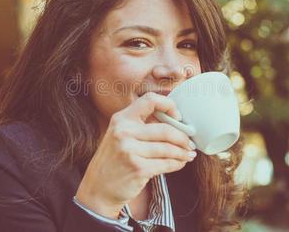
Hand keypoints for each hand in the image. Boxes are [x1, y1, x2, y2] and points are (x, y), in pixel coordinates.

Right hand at [75, 92, 195, 218]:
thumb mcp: (120, 135)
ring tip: (188, 154)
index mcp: (121, 119)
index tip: (177, 117)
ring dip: (183, 152)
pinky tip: (180, 163)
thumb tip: (175, 121)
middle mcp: (124, 132)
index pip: (150, 100)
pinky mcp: (138, 168)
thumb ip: (141, 125)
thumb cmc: (114, 159)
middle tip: (190, 142)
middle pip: (165, 129)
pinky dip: (177, 164)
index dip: (169, 105)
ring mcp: (130, 151)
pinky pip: (166, 164)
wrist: (98, 188)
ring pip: (168, 148)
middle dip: (183, 137)